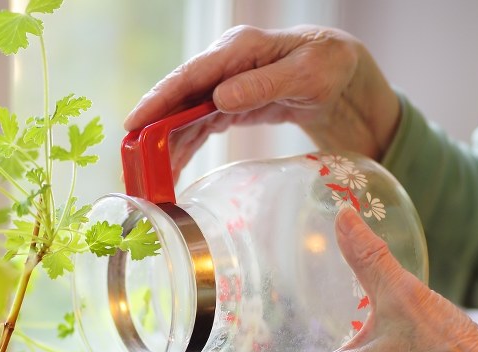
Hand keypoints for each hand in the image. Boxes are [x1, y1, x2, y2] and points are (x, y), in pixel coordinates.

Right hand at [124, 25, 401, 176]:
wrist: (344, 75)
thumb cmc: (330, 66)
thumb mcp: (307, 75)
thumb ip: (263, 85)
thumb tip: (219, 97)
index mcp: (239, 48)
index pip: (190, 75)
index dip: (159, 99)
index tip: (135, 124)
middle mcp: (225, 64)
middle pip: (179, 97)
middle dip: (152, 128)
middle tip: (133, 161)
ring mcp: (224, 84)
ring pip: (185, 115)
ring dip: (166, 144)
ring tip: (150, 176)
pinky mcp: (229, 104)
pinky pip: (200, 126)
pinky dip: (185, 147)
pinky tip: (171, 169)